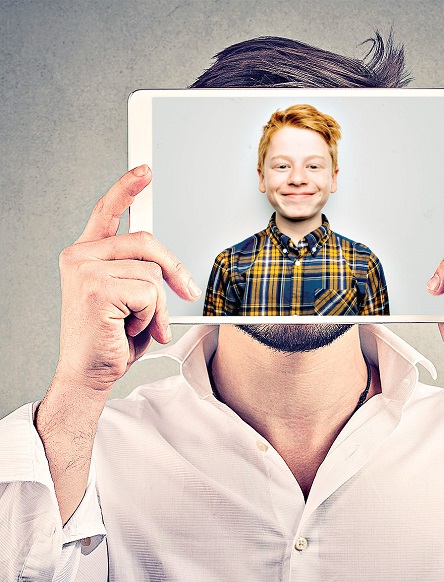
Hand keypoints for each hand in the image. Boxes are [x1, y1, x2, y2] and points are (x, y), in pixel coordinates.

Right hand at [55, 165, 200, 394]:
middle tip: (186, 290)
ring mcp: (85, 270)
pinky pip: (149, 292)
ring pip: (152, 273)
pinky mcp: (95, 288)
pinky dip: (152, 316)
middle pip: (146, 242)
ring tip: (140, 324)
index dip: (127, 188)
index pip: (107, 212)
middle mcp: (80, 257)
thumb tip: (169, 266)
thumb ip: (142, 272)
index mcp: (87, 255)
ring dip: (158, 306)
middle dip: (173, 269)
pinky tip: (130, 328)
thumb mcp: (131, 298)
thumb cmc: (111, 338)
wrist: (90, 374)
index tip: (145, 170)